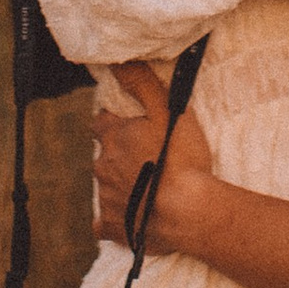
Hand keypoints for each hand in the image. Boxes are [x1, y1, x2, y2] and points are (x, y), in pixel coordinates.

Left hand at [94, 63, 215, 251]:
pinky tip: (133, 216)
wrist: (187, 212)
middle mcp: (103, 166)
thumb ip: (141, 83)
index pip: (101, 123)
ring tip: (151, 187)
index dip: (115, 123)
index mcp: (113, 138)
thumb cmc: (181, 159)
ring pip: (108, 185)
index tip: (131, 125)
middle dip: (120, 154)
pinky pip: (108, 222)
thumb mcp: (167, 111)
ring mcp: (106, 198)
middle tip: (148, 157)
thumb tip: (117, 60)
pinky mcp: (113, 226)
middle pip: (105, 155)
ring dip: (123, 183)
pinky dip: (118, 218)